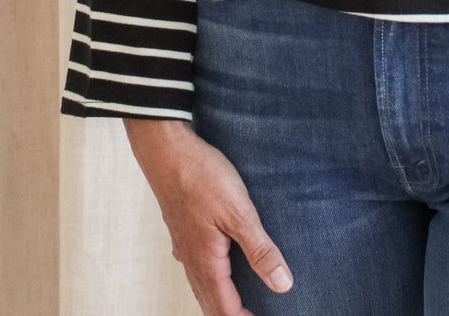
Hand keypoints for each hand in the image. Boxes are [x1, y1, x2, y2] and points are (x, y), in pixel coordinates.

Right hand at [124, 118, 292, 312]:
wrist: (166, 149)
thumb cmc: (201, 176)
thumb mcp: (239, 212)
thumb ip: (260, 250)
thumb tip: (282, 285)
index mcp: (206, 262)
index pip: (226, 310)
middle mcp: (191, 260)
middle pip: (211, 304)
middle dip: (232, 314)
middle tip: (254, 313)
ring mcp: (184, 245)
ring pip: (201, 286)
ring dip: (221, 300)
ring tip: (242, 301)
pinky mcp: (182, 230)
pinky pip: (196, 267)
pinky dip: (211, 279)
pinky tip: (219, 266)